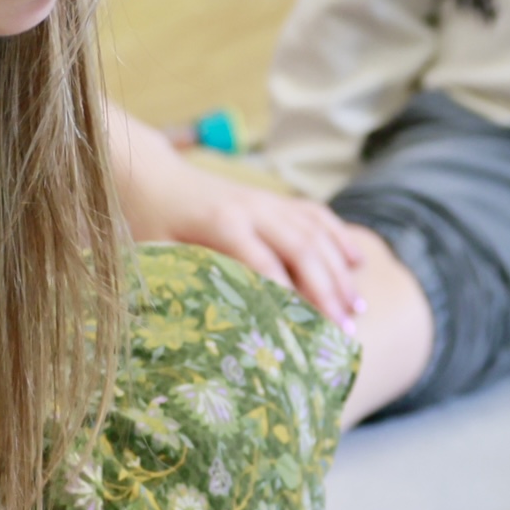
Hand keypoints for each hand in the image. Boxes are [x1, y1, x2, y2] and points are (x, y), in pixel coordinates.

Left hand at [105, 105, 368, 327]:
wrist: (154, 176)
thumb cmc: (151, 224)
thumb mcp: (158, 255)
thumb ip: (184, 283)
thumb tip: (206, 332)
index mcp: (221, 223)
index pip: (264, 263)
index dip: (287, 296)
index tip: (305, 331)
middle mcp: (252, 209)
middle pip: (302, 248)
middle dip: (326, 291)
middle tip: (343, 331)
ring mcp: (267, 201)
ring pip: (315, 233)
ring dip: (339, 271)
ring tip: (356, 308)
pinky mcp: (274, 199)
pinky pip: (316, 215)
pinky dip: (339, 238)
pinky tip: (358, 262)